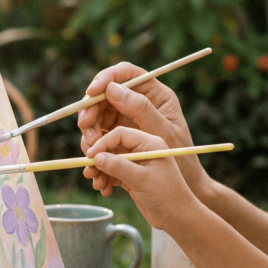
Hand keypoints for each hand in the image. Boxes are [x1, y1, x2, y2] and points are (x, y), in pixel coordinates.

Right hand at [77, 63, 209, 195]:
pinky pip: (98, 139)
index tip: (91, 93)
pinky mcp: (118, 140)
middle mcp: (138, 105)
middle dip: (91, 113)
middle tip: (86, 131)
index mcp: (156, 96)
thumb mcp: (162, 132)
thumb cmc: (181, 160)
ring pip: (97, 119)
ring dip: (89, 136)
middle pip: (105, 97)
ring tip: (91, 157)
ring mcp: (127, 122)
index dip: (106, 78)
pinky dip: (93, 153)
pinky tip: (96, 171)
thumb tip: (112, 89)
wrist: (179, 193)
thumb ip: (140, 109)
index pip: (127, 74)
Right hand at [87, 127, 200, 229]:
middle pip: (112, 147)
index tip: (90, 156)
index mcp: (149, 143)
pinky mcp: (132, 177)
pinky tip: (104, 191)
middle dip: (99, 160)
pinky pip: (112, 174)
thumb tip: (96, 158)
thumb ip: (119, 166)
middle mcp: (142, 150)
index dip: (103, 143)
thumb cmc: (166, 195)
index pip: (120, 134)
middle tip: (89, 173)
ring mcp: (136, 164)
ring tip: (97, 184)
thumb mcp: (142, 179)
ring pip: (110, 162)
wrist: (177, 217)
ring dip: (100, 172)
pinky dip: (106, 181)